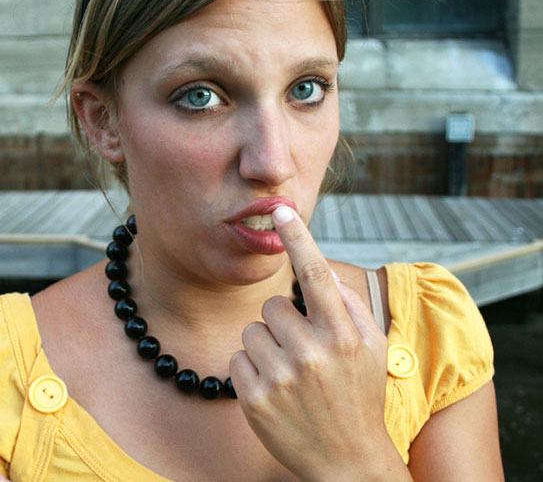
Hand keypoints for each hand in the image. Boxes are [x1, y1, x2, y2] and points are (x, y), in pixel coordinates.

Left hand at [230, 206, 397, 481]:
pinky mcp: (255, 399)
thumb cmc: (361, 398)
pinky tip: (274, 389)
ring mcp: (281, 377)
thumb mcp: (373, 350)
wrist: (347, 463)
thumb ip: (351, 306)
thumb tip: (323, 272)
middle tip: (301, 349)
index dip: (298, 237)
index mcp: (343, 335)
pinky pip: (237, 359)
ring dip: (266, 345)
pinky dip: (251, 368)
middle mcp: (312, 352)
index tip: (282, 210)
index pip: (315, 273)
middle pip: (273, 305)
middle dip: (283, 322)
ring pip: (252, 330)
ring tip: (289, 371)